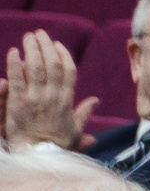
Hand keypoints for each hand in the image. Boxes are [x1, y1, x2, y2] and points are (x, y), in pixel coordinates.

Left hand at [4, 33, 94, 152]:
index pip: (69, 71)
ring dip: (32, 49)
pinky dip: (15, 64)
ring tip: (28, 36)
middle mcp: (53, 96)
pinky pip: (17, 78)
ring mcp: (36, 98)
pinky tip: (13, 52)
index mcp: (67, 101)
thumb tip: (95, 101)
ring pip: (36, 67)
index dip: (63, 55)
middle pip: (52, 64)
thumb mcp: (75, 130)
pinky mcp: (19, 103)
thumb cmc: (57, 147)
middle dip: (46, 46)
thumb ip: (84, 113)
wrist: (39, 158)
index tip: (57, 44)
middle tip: (39, 33)